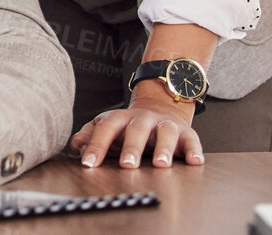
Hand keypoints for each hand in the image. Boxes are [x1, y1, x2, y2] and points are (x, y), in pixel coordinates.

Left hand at [70, 86, 203, 168]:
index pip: (106, 128)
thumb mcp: (107, 126)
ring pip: (165, 133)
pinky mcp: (186, 134)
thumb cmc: (129, 125)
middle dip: (132, 147)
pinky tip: (195, 161)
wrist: (161, 107)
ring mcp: (165, 125)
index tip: (89, 163)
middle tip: (127, 165)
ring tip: (161, 164)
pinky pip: (192, 141)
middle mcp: (143, 119)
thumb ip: (89, 135)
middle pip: (136, 129)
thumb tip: (76, 146)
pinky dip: (194, 151)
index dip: (96, 145)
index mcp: (120, 118)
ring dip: (163, 149)